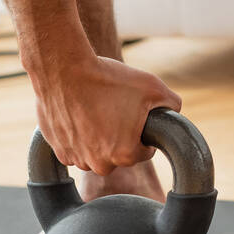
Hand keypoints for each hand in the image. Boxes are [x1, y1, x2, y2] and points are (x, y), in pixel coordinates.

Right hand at [33, 55, 181, 174]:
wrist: (62, 69)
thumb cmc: (107, 78)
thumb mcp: (152, 85)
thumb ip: (171, 103)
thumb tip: (174, 112)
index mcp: (125, 154)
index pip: (144, 151)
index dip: (142, 131)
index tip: (134, 115)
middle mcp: (99, 164)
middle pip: (119, 155)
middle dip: (119, 136)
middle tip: (113, 109)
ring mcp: (76, 159)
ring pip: (95, 153)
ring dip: (97, 138)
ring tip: (94, 109)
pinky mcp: (58, 151)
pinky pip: (75, 149)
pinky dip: (78, 136)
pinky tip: (78, 114)